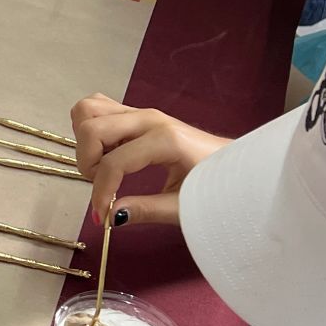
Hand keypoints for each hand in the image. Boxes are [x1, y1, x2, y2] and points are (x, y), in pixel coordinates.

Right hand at [70, 94, 228, 226]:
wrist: (239, 166)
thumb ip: (146, 211)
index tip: (103, 216)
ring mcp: (142, 112)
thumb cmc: (217, 186)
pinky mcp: (137, 114)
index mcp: (164, 140)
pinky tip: (106, 154)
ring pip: (88, 109)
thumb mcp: (185, 206)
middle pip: (91, 127)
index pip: (112, 162)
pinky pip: (99, 108)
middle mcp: (149, 118)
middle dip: (87, 162)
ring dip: (86, 141)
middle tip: (102, 187)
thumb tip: (111, 216)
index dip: (100, 193)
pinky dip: (92, 129)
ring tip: (101, 167)